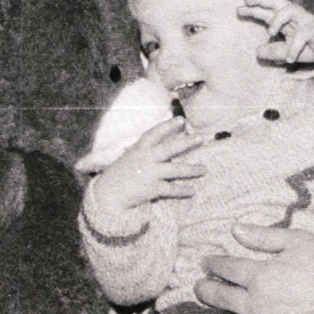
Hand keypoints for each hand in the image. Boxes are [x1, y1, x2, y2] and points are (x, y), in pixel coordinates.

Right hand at [88, 117, 203, 215]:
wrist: (109, 194)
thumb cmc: (121, 174)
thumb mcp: (130, 157)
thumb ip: (146, 151)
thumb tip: (165, 148)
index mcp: (139, 148)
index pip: (155, 133)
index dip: (168, 126)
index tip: (181, 120)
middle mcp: (146, 159)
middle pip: (170, 148)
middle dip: (187, 142)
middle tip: (200, 138)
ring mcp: (151, 174)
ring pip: (176, 170)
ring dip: (192, 169)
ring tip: (204, 168)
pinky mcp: (153, 189)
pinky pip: (172, 190)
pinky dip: (183, 190)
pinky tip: (192, 191)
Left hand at [193, 223, 313, 313]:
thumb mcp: (295, 240)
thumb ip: (262, 236)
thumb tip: (233, 228)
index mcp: (259, 276)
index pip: (226, 269)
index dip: (213, 264)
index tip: (206, 262)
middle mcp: (257, 304)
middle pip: (222, 298)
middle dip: (206, 291)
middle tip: (199, 287)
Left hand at [239, 0, 313, 66]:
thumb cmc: (312, 48)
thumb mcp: (288, 52)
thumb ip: (273, 51)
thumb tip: (256, 52)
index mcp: (288, 21)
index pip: (269, 11)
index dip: (255, 8)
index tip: (239, 8)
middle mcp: (296, 17)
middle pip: (277, 2)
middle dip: (262, 0)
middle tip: (246, 0)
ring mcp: (306, 21)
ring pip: (289, 10)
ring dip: (276, 20)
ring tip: (269, 33)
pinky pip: (301, 35)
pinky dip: (293, 48)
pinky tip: (288, 59)